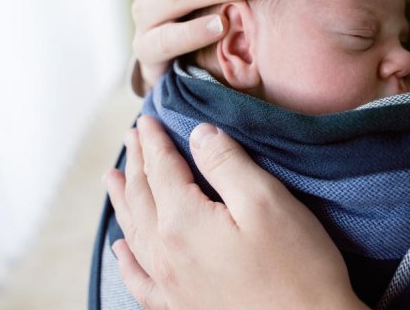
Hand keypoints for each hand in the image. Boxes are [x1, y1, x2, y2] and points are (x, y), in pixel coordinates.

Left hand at [105, 115, 367, 309]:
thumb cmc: (296, 267)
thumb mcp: (265, 200)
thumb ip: (227, 163)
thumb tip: (198, 134)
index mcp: (184, 222)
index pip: (161, 169)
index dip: (154, 141)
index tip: (146, 120)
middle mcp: (167, 254)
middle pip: (142, 196)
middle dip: (136, 163)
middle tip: (131, 137)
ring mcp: (171, 285)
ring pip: (134, 232)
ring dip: (123, 200)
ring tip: (113, 179)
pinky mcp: (183, 307)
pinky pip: (140, 279)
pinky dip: (126, 260)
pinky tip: (121, 250)